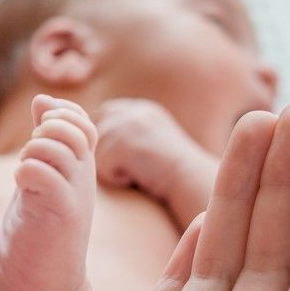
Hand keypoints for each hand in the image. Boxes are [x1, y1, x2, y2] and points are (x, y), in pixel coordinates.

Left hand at [95, 98, 217, 227]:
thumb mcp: (153, 142)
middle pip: (98, 130)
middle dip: (106, 151)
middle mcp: (135, 111)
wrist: (191, 181)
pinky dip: (117, 179)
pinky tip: (138, 178)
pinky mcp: (124, 142)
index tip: (123, 156)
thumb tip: (98, 137)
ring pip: (98, 151)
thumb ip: (129, 134)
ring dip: (113, 168)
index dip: (107, 136)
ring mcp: (129, 124)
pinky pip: (102, 166)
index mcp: (143, 109)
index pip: (105, 113)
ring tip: (140, 172)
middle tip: (133, 167)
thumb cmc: (173, 172)